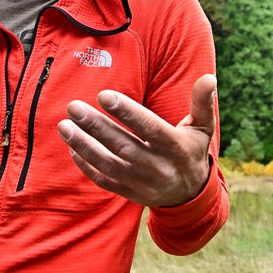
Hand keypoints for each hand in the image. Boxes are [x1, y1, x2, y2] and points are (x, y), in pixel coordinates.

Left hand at [58, 74, 215, 206]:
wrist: (190, 194)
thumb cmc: (191, 150)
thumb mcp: (202, 128)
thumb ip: (202, 103)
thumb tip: (208, 78)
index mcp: (176, 147)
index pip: (149, 128)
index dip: (127, 112)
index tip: (104, 95)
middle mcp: (159, 167)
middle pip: (123, 146)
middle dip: (96, 126)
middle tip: (73, 107)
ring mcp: (142, 183)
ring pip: (109, 164)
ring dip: (84, 145)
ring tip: (64, 126)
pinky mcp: (129, 194)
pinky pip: (104, 180)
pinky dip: (86, 164)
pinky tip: (72, 146)